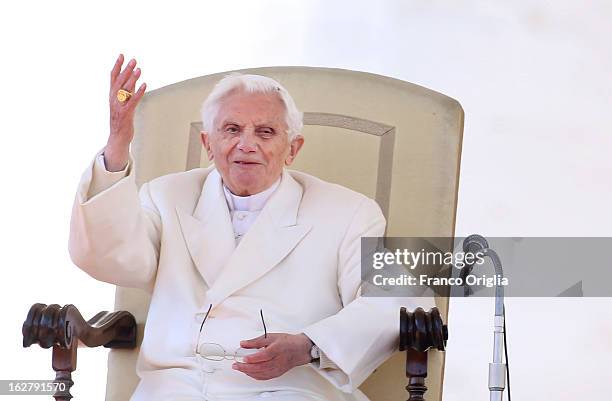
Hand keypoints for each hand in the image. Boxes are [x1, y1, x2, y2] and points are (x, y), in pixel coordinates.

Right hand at [105, 54, 146, 170]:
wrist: (118, 137)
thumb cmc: (122, 119)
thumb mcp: (123, 103)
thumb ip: (127, 92)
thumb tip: (133, 80)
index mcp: (112, 96)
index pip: (112, 77)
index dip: (117, 66)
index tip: (122, 55)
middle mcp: (113, 100)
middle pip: (119, 81)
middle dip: (126, 70)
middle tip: (133, 60)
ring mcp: (118, 107)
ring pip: (124, 90)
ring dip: (132, 79)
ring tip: (138, 69)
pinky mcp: (125, 114)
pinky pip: (132, 101)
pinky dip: (138, 92)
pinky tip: (144, 85)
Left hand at [232, 333, 312, 379]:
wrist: (300, 350)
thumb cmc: (287, 342)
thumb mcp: (270, 337)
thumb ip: (256, 341)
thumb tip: (244, 343)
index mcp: (276, 349)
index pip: (263, 356)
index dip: (252, 358)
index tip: (243, 358)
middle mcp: (277, 361)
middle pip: (260, 367)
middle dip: (246, 367)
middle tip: (236, 365)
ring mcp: (277, 368)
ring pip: (261, 373)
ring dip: (249, 372)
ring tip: (240, 368)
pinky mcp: (277, 373)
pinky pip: (264, 377)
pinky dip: (255, 376)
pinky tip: (249, 373)